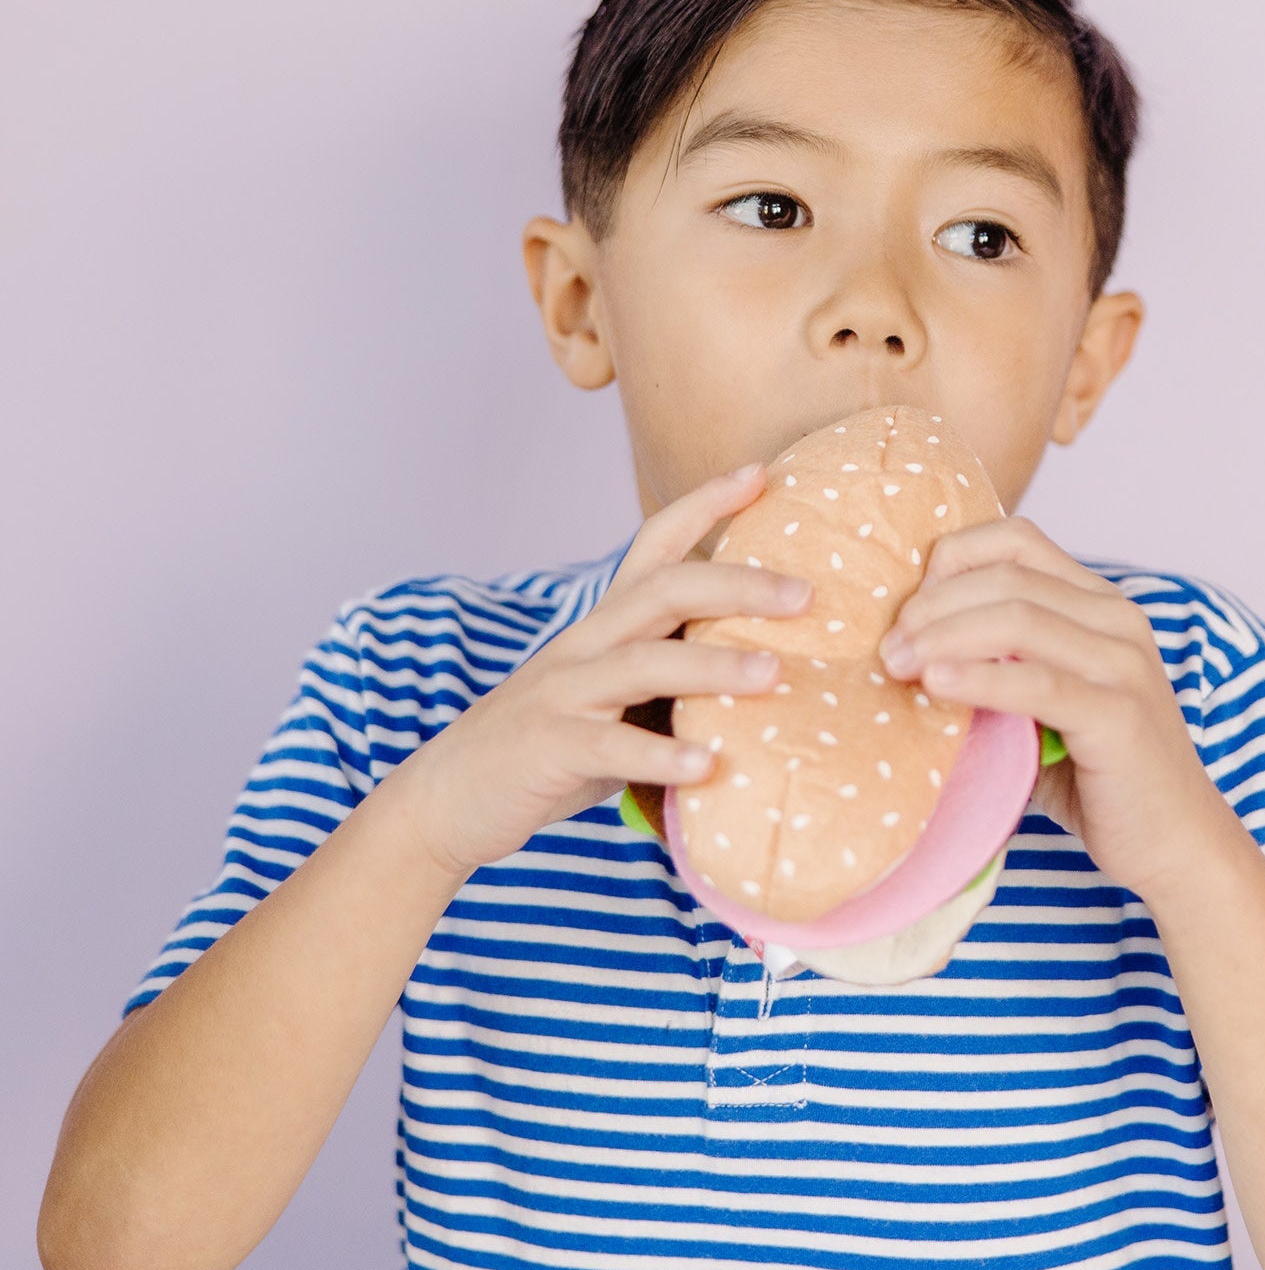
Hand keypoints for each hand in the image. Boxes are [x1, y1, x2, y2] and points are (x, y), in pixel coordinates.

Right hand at [384, 465, 810, 877]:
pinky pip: (610, 746)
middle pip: (663, 592)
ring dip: (713, 667)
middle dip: (737, 584)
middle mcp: (585, 645)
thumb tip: (769, 674)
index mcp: (606, 626)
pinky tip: (708, 767)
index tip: (763, 473)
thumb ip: (674, 678)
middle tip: (807, 593)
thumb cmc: (555, 746)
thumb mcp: (616, 697)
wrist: (454, 796)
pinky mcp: (549, 747)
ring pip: (642, 663)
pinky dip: (661, 754)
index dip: (705, 505)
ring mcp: (563, 693)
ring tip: (775, 675)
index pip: (655, 545)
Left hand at [878, 518, 1234, 899]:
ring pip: (1018, 617)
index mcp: (1100, 604)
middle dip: (931, 606)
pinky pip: (1037, 682)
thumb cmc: (1097, 776)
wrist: (1174, 841)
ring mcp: (1124, 665)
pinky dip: (978, 677)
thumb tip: (908, 648)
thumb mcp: (1042, 705)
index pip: (1016, 541)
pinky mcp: (1119, 716)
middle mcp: (1118, 620)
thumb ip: (998, 666)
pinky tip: (935, 685)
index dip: (951, 561)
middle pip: (1007, 577)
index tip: (909, 611)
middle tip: (888, 648)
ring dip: (942, 636)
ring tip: (898, 666)